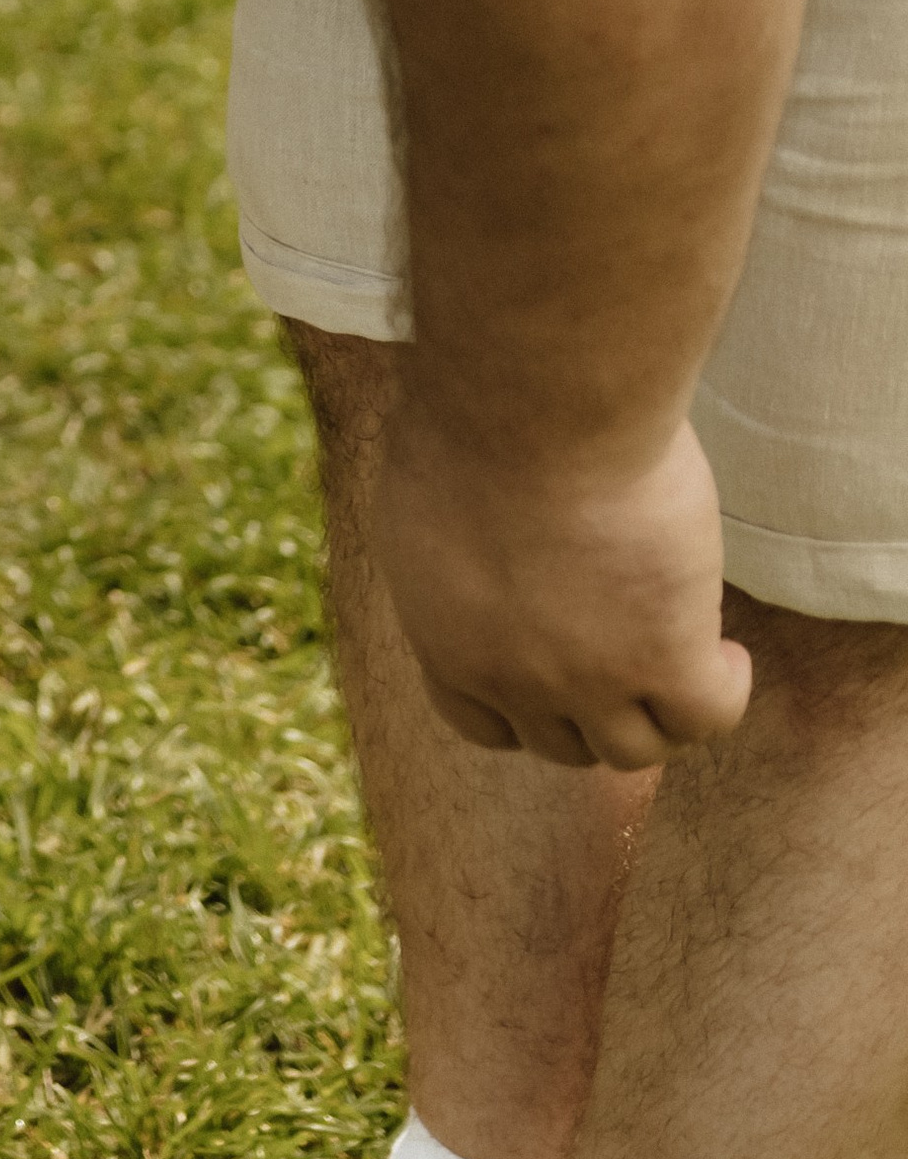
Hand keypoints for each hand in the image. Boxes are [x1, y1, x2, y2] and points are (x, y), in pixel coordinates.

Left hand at [376, 399, 752, 770]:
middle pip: (563, 744)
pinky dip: (724, 691)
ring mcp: (587, 678)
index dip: (527, 707)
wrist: (531, 408)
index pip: (482, 723)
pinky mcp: (663, 656)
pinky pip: (706, 716)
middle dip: (598, 710)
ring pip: (635, 750)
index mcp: (445, 639)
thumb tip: (476, 539)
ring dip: (662, 716)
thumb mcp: (432, 493)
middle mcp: (510, 678)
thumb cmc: (474, 418)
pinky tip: (727, 650)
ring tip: (690, 654)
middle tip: (632, 653)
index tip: (560, 668)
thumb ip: (452, 544)